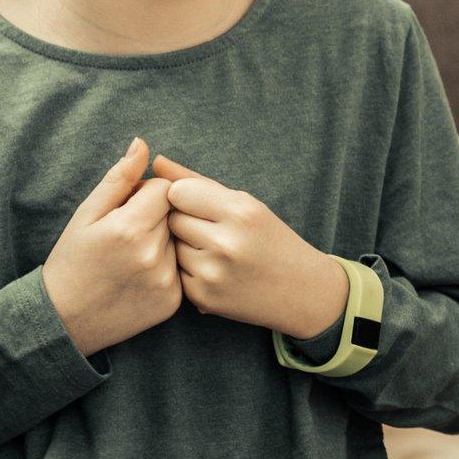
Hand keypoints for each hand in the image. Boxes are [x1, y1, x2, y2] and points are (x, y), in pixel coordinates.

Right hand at [41, 137, 181, 356]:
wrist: (63, 320)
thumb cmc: (71, 261)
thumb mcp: (85, 215)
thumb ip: (118, 178)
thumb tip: (142, 144)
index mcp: (128, 228)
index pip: (164, 189)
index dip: (146, 194)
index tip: (126, 209)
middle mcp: (151, 255)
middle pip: (174, 215)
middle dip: (154, 217)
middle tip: (126, 236)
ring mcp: (165, 281)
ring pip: (179, 241)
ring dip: (162, 242)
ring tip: (131, 258)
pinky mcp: (172, 301)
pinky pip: (181, 269)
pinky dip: (166, 268)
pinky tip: (139, 277)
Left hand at [148, 154, 347, 339]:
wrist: (302, 290)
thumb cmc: (269, 238)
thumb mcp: (244, 203)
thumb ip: (196, 181)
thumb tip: (156, 161)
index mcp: (240, 211)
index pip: (178, 191)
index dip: (186, 197)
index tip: (202, 205)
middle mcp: (226, 242)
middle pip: (172, 219)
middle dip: (185, 222)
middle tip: (212, 232)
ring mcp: (213, 273)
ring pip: (170, 246)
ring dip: (185, 248)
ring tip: (215, 253)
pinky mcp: (203, 297)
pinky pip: (175, 273)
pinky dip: (189, 272)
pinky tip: (214, 273)